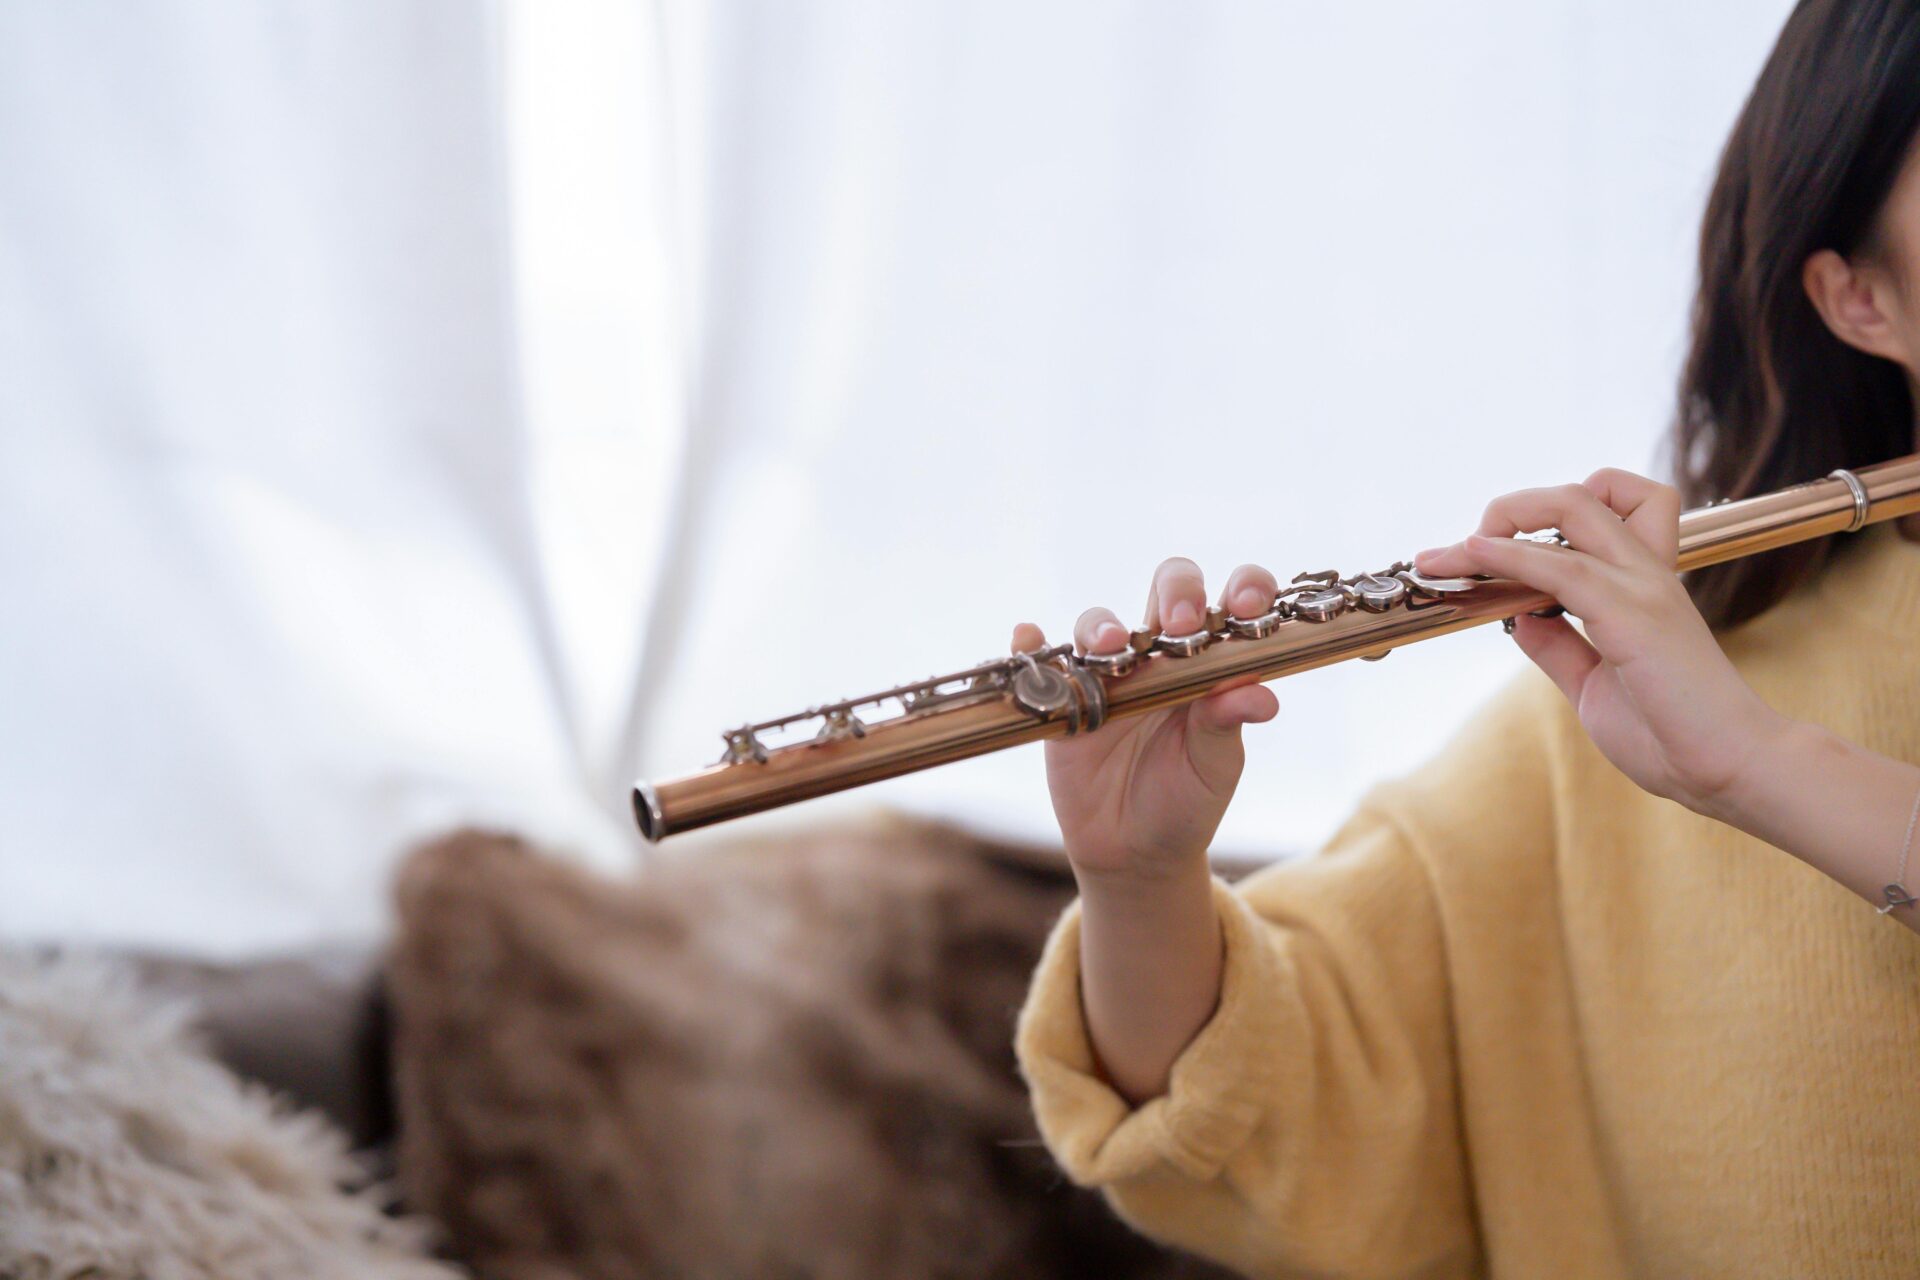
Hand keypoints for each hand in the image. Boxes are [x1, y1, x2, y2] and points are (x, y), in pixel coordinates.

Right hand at [1010, 558, 1278, 881]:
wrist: (1135, 851)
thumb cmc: (1186, 800)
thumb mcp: (1215, 765)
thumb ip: (1228, 723)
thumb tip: (1262, 696)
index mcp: (1209, 665)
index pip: (1231, 606)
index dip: (1243, 590)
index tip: (1247, 606)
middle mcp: (1160, 657)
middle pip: (1167, 590)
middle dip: (1177, 592)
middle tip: (1181, 622)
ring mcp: (1108, 675)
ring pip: (1100, 623)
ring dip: (1104, 625)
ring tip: (1110, 649)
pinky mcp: (1064, 699)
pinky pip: (1041, 661)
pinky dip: (1030, 644)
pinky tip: (1028, 636)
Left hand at [1414, 469, 1786, 813]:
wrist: (1730, 769)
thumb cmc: (1671, 735)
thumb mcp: (1593, 683)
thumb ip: (1558, 647)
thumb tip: (1518, 618)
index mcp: (1642, 585)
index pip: (1604, 511)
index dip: (1540, 519)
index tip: (1486, 554)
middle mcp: (1645, 573)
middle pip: (1581, 494)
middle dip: (1512, 507)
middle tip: (1466, 548)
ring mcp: (1642, 587)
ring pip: (1569, 509)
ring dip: (1495, 524)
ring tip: (1447, 556)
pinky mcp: (1632, 614)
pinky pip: (1561, 566)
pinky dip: (1509, 555)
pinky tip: (1474, 556)